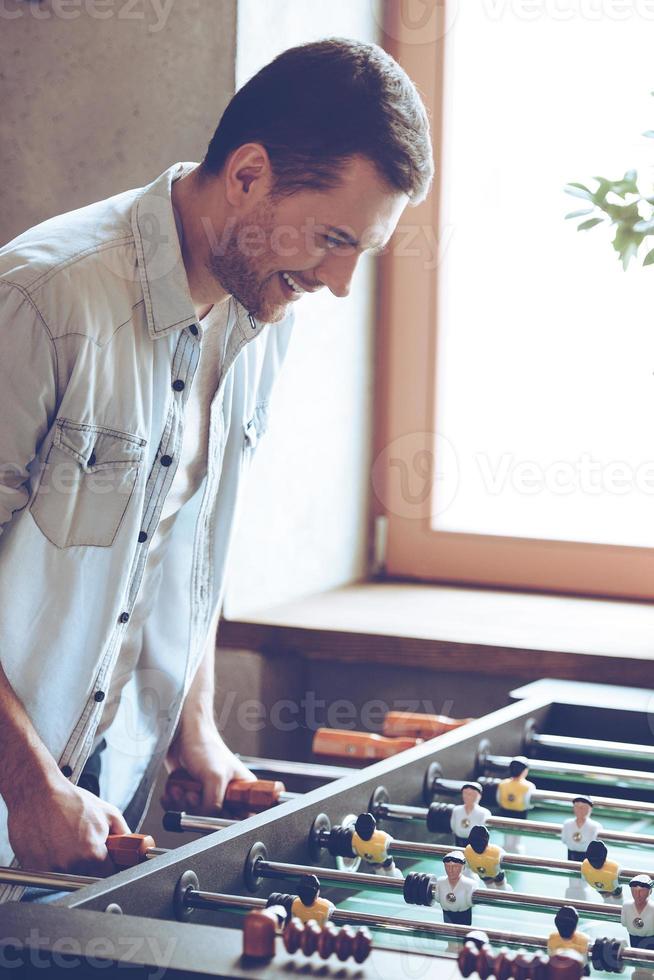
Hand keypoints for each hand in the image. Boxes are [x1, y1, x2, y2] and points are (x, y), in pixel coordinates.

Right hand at [7, 770, 129, 874]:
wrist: (37, 792)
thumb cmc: (70, 800)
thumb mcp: (108, 813)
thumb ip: (124, 834)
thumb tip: (134, 849)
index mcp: (92, 854)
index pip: (108, 874)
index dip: (109, 865)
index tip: (107, 859)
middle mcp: (71, 865)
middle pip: (87, 876)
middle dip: (89, 862)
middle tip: (82, 842)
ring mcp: (50, 869)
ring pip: (66, 874)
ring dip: (68, 862)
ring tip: (64, 838)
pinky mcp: (33, 868)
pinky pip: (47, 871)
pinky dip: (50, 860)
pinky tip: (51, 842)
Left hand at [162, 722, 253, 814]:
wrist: (182, 732)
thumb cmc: (205, 745)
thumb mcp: (215, 777)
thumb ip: (213, 804)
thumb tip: (207, 818)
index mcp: (243, 789)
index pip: (243, 816)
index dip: (227, 819)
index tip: (215, 813)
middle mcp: (227, 793)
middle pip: (215, 819)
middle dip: (197, 809)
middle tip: (194, 795)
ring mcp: (208, 794)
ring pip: (195, 815)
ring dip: (182, 804)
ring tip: (181, 789)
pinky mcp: (192, 793)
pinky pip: (181, 809)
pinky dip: (173, 802)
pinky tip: (174, 790)